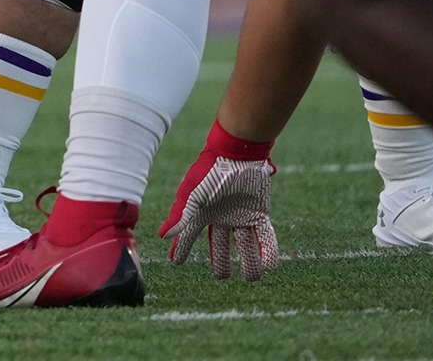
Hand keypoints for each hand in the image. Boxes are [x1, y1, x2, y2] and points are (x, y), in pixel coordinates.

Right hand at [159, 149, 278, 280]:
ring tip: (252, 278)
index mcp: (202, 213)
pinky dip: (267, 251)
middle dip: (220, 263)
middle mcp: (221, 217)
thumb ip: (180, 216)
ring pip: (245, 245)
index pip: (188, 236)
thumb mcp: (192, 195)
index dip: (181, 249)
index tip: (176, 262)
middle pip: (220, 246)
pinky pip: (264, 236)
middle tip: (221, 277)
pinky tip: (269, 265)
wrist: (238, 154)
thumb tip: (163, 235)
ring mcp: (241, 216)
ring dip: (249, 262)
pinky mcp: (258, 213)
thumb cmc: (210, 172)